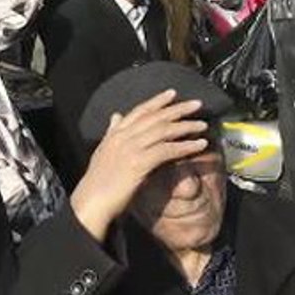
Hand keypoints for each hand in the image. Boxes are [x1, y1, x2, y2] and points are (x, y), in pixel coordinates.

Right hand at [68, 90, 208, 242]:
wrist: (91, 201)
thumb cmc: (98, 182)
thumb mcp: (103, 152)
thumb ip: (111, 132)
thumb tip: (115, 115)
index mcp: (115, 134)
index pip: (139, 111)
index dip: (157, 101)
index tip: (172, 93)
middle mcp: (122, 137)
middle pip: (155, 117)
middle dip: (177, 109)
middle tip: (197, 104)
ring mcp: (130, 148)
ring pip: (163, 131)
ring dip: (186, 126)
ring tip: (202, 125)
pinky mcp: (138, 163)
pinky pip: (166, 150)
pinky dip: (185, 146)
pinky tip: (198, 145)